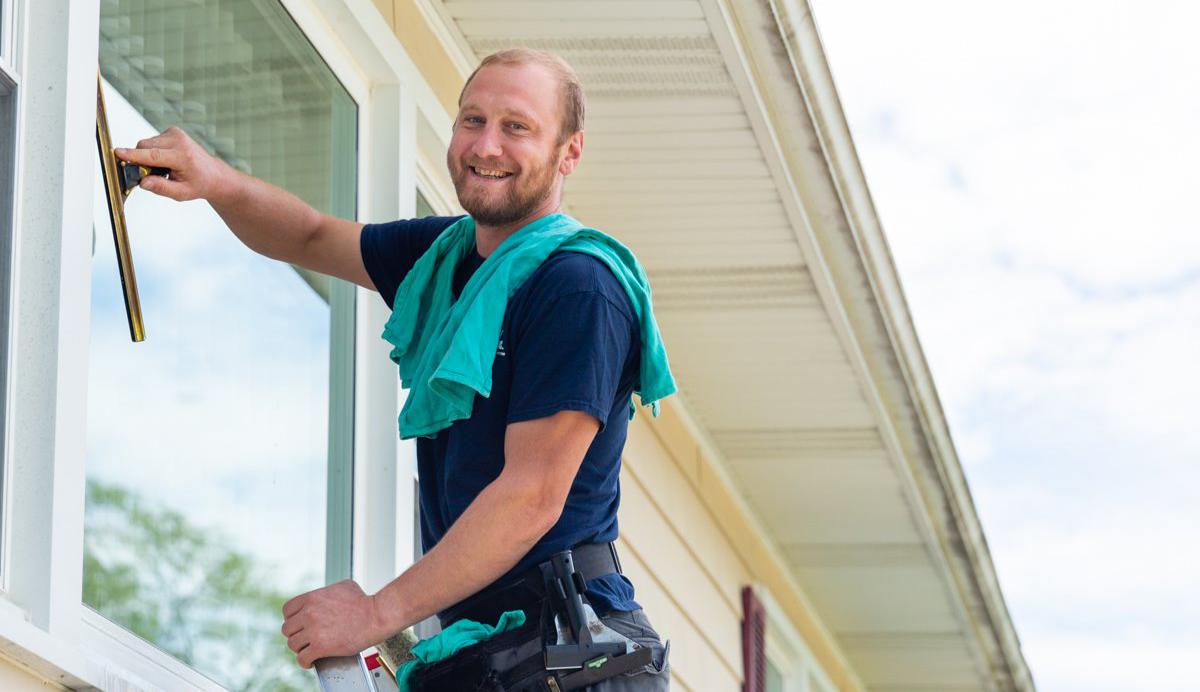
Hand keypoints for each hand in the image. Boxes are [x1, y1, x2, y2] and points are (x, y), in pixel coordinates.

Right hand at [114, 126, 231, 202]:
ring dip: (148, 156)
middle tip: (153, 175)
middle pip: (144, 147)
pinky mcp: (172, 131)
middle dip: (141, 160)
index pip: (153, 155)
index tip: (118, 153)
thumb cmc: (199, 184)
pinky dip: (153, 151)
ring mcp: (176, 134)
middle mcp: (179, 141)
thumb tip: (142, 183)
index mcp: (183, 156)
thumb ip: (161, 188)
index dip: (133, 156)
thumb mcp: (181, 193)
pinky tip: (166, 160)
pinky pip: (152, 141)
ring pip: (146, 143)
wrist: (214, 174)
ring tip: (164, 168)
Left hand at [281, 579, 388, 668]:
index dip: (291, 619)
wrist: (376, 616)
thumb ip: (326, 592)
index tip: (298, 625)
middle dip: (296, 635)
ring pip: (293, 644)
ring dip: (300, 649)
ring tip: (309, 650)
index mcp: (312, 598)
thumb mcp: (343, 586)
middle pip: (288, 629)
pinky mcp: (321, 646)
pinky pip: (302, 658)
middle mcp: (309, 613)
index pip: (287, 610)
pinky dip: (305, 662)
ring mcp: (314, 630)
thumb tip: (323, 597)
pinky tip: (312, 661)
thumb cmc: (364, 602)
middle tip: (305, 639)